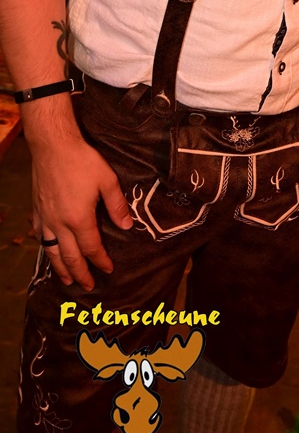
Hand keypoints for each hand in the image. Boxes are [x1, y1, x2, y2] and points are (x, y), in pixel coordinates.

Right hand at [29, 132, 132, 290]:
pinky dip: (46, 250)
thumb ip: (117, 205)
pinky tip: (50, 252)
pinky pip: (41, 237)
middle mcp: (59, 224)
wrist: (53, 146)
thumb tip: (127, 225)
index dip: (101, 261)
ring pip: (52, 251)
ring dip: (61, 268)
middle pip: (70, 257)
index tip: (108, 269)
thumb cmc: (82, 160)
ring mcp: (46, 218)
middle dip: (81, 273)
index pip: (91, 248)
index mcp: (79, 219)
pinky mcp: (37, 211)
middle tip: (88, 286)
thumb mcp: (107, 180)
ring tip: (68, 280)